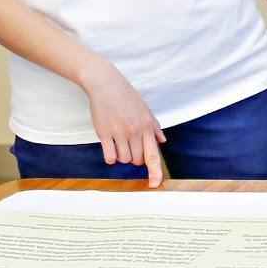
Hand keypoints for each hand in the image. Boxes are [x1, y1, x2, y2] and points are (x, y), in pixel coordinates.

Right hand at [81, 61, 165, 185]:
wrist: (105, 83)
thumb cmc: (125, 95)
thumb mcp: (145, 109)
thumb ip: (154, 127)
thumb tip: (162, 141)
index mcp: (148, 126)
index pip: (154, 155)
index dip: (155, 172)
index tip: (155, 184)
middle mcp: (135, 131)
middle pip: (137, 160)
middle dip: (134, 158)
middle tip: (129, 145)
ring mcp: (120, 132)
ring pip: (124, 159)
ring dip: (121, 156)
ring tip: (118, 142)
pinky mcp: (104, 133)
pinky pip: (109, 157)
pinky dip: (110, 157)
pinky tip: (109, 147)